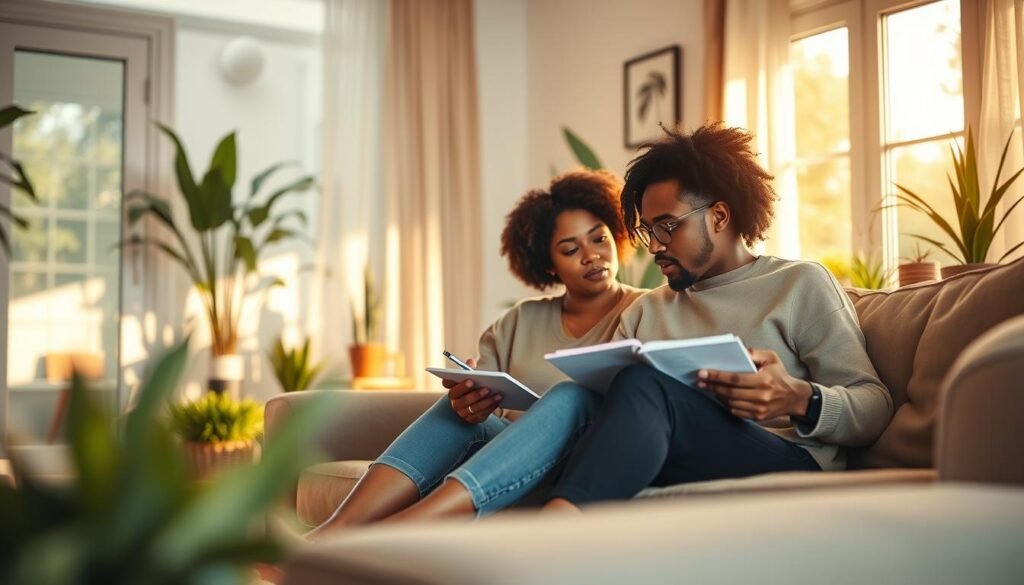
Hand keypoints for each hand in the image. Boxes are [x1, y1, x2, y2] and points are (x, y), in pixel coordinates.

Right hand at [443, 358, 503, 422]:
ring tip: (497, 394)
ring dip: (486, 401)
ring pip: (473, 407)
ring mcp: (462, 411)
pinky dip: (490, 407)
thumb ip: (469, 368)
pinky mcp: (471, 418)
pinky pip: (480, 414)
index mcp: (452, 387)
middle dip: (475, 394)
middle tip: (486, 388)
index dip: (456, 381)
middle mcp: (454, 401)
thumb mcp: (471, 376)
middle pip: (461, 399)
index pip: (447, 383)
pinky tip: (498, 401)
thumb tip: (470, 361)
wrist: (476, 402)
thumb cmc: (474, 385)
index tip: (470, 379)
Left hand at [695, 348, 811, 421]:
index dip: (717, 376)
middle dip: (712, 386)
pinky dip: (726, 404)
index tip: (703, 373)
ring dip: (718, 395)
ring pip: (731, 403)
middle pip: (730, 392)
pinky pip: (736, 412)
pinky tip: (721, 396)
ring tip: (709, 387)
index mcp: (765, 380)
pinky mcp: (758, 417)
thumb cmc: (780, 375)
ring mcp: (760, 409)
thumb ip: (755, 352)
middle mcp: (762, 396)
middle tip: (700, 381)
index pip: (735, 378)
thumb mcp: (771, 358)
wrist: (794, 397)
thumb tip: (738, 350)